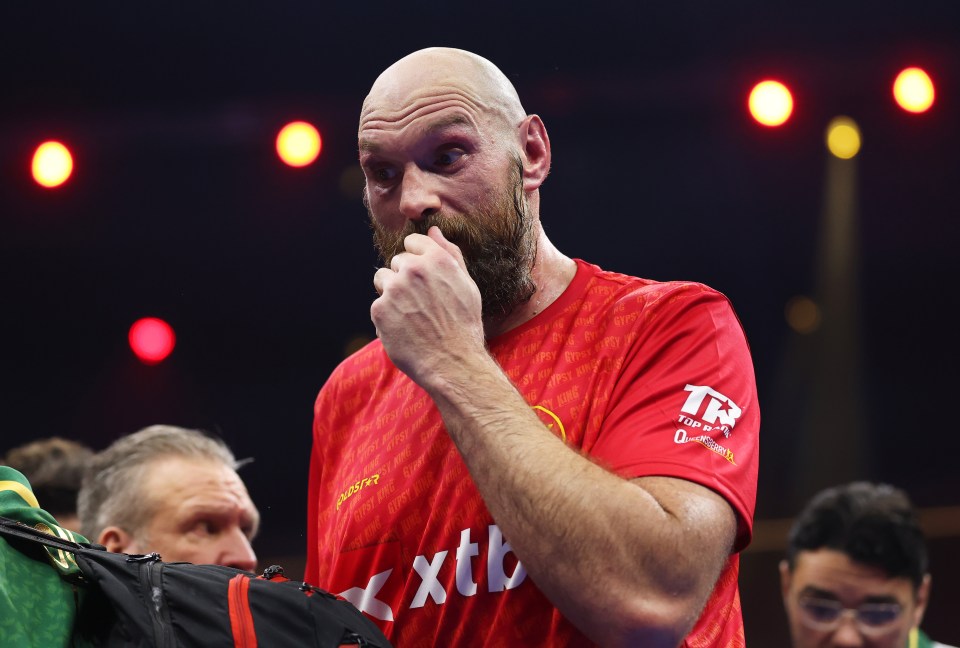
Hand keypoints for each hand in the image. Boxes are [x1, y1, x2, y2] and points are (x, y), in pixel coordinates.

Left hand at [371, 226, 485, 384]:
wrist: (452, 362)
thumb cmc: (464, 324)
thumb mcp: (466, 284)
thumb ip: (449, 253)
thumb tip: (433, 229)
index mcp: (436, 258)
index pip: (412, 243)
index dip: (418, 260)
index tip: (425, 280)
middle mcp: (413, 269)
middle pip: (397, 262)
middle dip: (406, 278)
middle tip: (423, 304)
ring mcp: (394, 289)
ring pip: (383, 280)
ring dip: (392, 293)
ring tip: (412, 315)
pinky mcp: (379, 309)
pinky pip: (378, 305)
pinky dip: (388, 316)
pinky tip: (405, 329)